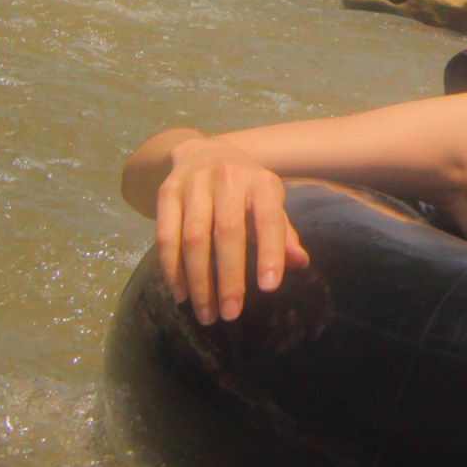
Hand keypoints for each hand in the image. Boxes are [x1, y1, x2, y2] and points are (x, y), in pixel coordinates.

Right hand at [150, 137, 311, 322]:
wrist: (201, 152)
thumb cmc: (243, 187)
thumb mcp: (268, 201)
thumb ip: (282, 233)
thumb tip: (301, 262)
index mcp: (260, 183)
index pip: (269, 220)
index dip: (270, 253)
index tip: (269, 288)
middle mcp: (227, 179)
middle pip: (227, 233)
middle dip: (228, 278)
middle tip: (231, 314)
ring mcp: (194, 184)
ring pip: (193, 239)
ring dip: (198, 281)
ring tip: (206, 313)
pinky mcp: (167, 193)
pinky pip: (166, 236)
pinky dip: (172, 269)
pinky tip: (180, 294)